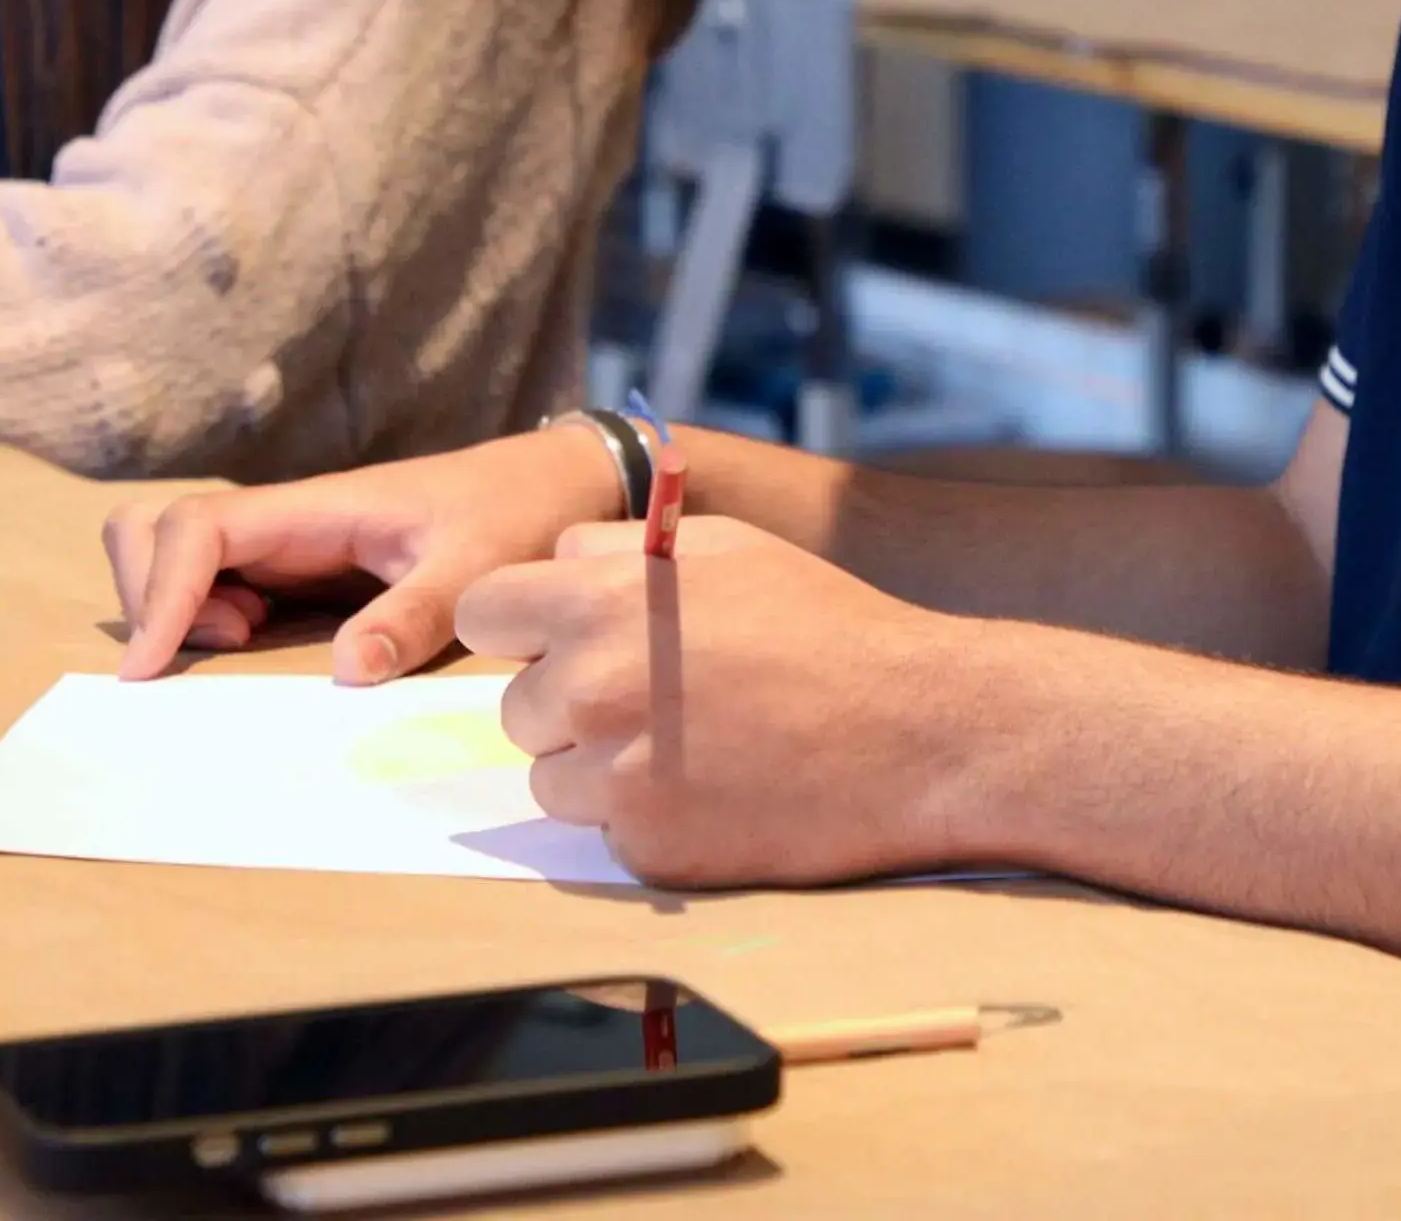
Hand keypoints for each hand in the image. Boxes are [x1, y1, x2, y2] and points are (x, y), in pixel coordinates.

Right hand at [105, 424, 629, 683]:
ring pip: (179, 550)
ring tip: (235, 645)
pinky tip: (253, 643)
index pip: (202, 526)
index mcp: (318, 506)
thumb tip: (345, 668)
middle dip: (150, 592)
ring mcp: (290, 541)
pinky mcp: (301, 567)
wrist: (548, 486)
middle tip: (215, 649)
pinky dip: (203, 614)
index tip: (150, 666)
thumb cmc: (511, 515)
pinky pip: (219, 580)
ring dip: (174, 602)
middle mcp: (289, 519)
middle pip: (160, 527)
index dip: (164, 589)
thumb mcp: (474, 569)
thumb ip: (414, 614)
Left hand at [458, 517, 966, 886]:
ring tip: (688, 744)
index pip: (483, 613)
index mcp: (600, 602)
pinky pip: (607, 835)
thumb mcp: (725, 549)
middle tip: (649, 695)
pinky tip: (716, 790)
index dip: (518, 624)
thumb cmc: (826, 625)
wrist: (917, 731)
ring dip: (597, 768)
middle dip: (565, 703)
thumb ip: (619, 550)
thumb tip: (555, 562)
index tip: (556, 637)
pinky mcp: (649, 851)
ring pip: (551, 780)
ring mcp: (617, 779)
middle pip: (515, 708)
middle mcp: (592, 690)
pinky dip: (646, 819)